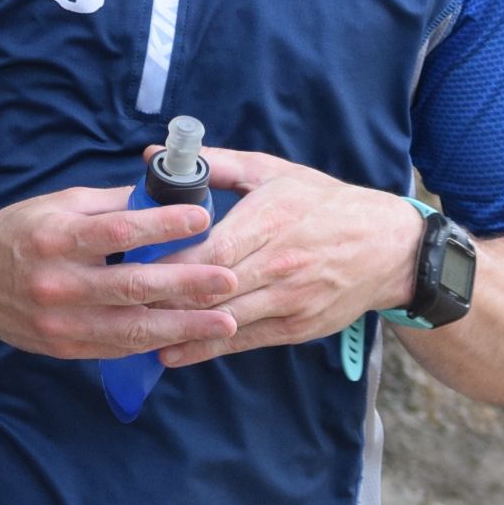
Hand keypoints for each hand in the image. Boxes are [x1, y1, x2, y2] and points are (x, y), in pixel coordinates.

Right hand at [0, 183, 240, 360]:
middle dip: (187, 285)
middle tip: (230, 280)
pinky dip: (155, 343)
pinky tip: (187, 338)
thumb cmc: (20, 234)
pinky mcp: (65, 349)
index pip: (118, 231)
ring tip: (225, 322)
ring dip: (183, 326)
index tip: (203, 217)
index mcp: (56, 238)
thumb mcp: (59, 205)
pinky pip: (118, 348)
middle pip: (132, 286)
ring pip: (131, 328)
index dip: (163, 225)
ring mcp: (61, 323)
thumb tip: (165, 199)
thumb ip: (110, 205)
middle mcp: (58, 283)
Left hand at [151, 147, 424, 368]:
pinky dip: (205, 348)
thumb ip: (216, 162)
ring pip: (224, 319)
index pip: (211, 248)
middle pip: (212, 287)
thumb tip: (155, 153)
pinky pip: (243, 341)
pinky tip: (171, 351)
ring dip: (178, 327)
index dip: (169, 260)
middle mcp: (280, 263)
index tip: (130, 262)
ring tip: (131, 329)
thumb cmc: (323, 203)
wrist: (386, 248)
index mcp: (272, 219)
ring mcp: (289, 299)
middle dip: (163, 296)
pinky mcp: (295, 327)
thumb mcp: (274, 172)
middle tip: (117, 299)